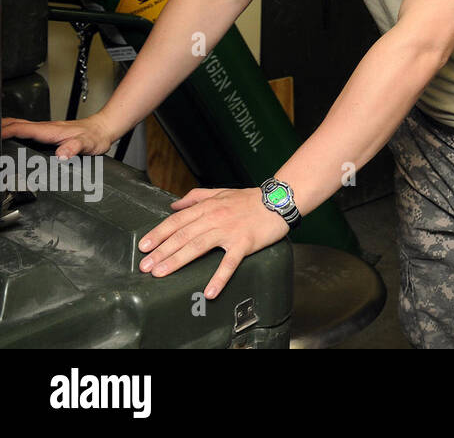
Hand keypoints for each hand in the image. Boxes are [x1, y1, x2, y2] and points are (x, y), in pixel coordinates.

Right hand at [1, 112, 119, 156]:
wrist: (104, 130)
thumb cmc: (96, 136)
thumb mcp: (87, 144)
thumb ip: (74, 148)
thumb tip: (61, 155)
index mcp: (50, 131)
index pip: (21, 128)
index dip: (5, 132)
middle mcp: (45, 128)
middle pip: (16, 124)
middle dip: (1, 127)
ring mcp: (46, 130)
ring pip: (20, 126)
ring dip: (5, 128)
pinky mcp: (49, 134)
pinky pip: (26, 131)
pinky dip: (14, 131)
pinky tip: (11, 137)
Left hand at [138, 187, 289, 298]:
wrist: (279, 201)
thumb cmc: (250, 199)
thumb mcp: (220, 192)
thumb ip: (196, 197)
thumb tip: (174, 205)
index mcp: (208, 207)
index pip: (177, 220)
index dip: (159, 233)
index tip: (144, 246)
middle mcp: (215, 218)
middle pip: (183, 235)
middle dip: (161, 251)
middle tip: (146, 266)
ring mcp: (229, 231)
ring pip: (198, 246)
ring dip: (178, 261)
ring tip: (162, 274)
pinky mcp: (244, 243)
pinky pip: (229, 262)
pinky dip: (219, 277)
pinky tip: (210, 290)